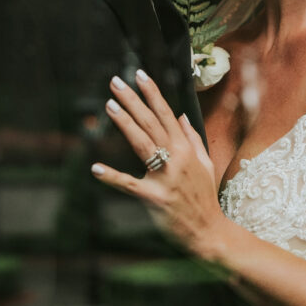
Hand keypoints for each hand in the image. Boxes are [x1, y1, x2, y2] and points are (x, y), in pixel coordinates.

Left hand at [90, 69, 224, 258]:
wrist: (208, 230)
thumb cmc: (204, 196)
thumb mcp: (204, 163)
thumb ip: (192, 138)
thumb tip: (180, 115)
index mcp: (186, 149)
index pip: (166, 114)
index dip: (152, 93)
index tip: (140, 75)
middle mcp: (176, 159)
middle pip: (150, 123)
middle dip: (133, 101)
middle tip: (115, 83)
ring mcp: (165, 178)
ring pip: (142, 144)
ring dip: (125, 123)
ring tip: (110, 105)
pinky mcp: (153, 198)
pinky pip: (129, 185)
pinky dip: (112, 177)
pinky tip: (96, 168)